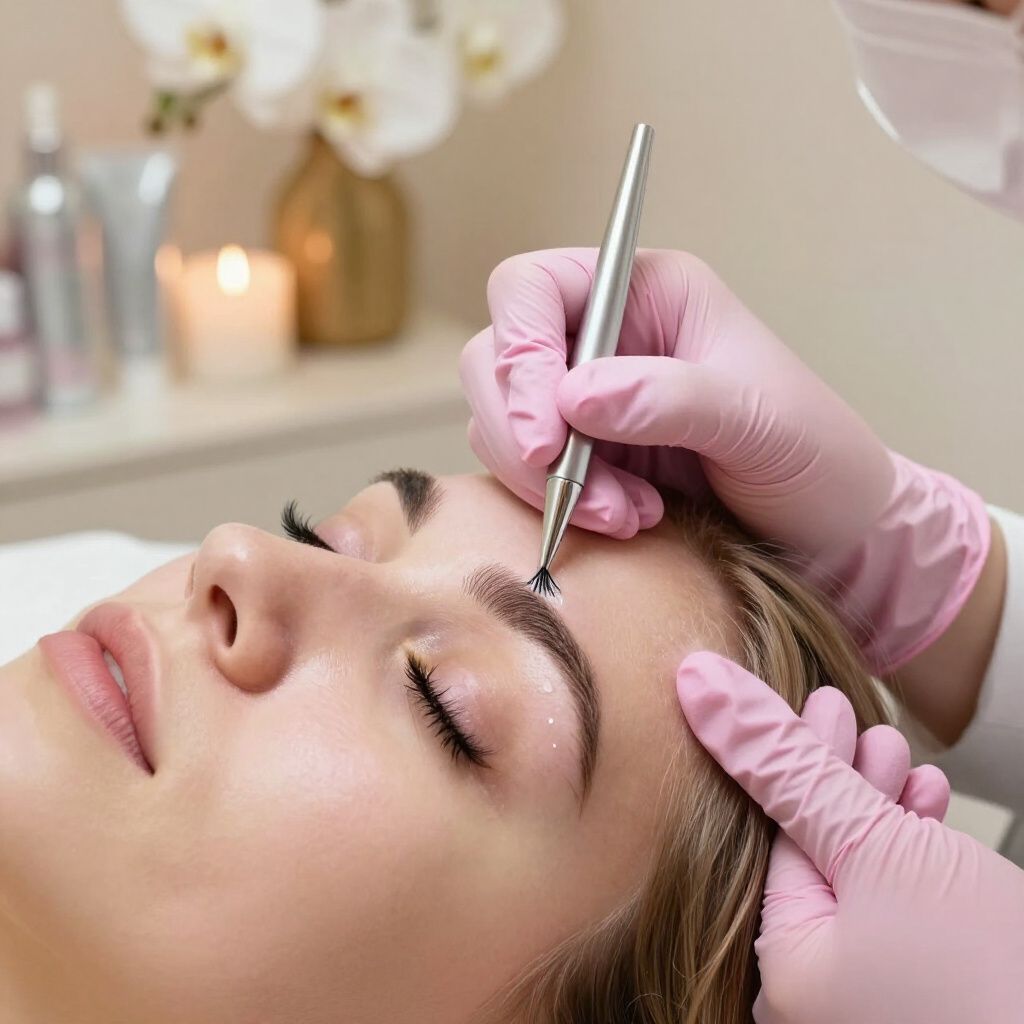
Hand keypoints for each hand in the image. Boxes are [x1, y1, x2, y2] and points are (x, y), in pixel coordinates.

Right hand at [460, 248, 988, 671]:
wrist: (832, 531)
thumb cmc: (816, 455)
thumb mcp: (758, 419)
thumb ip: (670, 398)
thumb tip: (573, 398)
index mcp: (645, 293)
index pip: (532, 288)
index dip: (518, 352)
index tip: (545, 434)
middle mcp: (603, 338)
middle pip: (497, 359)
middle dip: (524, 434)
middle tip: (576, 492)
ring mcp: (585, 401)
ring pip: (502, 424)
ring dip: (547, 480)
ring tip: (627, 515)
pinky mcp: (581, 458)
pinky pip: (526, 474)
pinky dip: (557, 506)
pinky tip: (626, 522)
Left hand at [675, 651, 1023, 1023]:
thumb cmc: (987, 976)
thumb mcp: (872, 848)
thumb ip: (786, 768)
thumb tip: (703, 687)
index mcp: (784, 972)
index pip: (775, 838)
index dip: (795, 759)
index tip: (817, 698)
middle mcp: (818, 995)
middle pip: (815, 854)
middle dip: (839, 778)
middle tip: (851, 712)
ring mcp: (873, 996)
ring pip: (862, 877)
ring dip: (880, 805)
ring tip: (898, 749)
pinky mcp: (926, 992)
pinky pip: (902, 910)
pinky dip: (913, 854)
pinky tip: (928, 803)